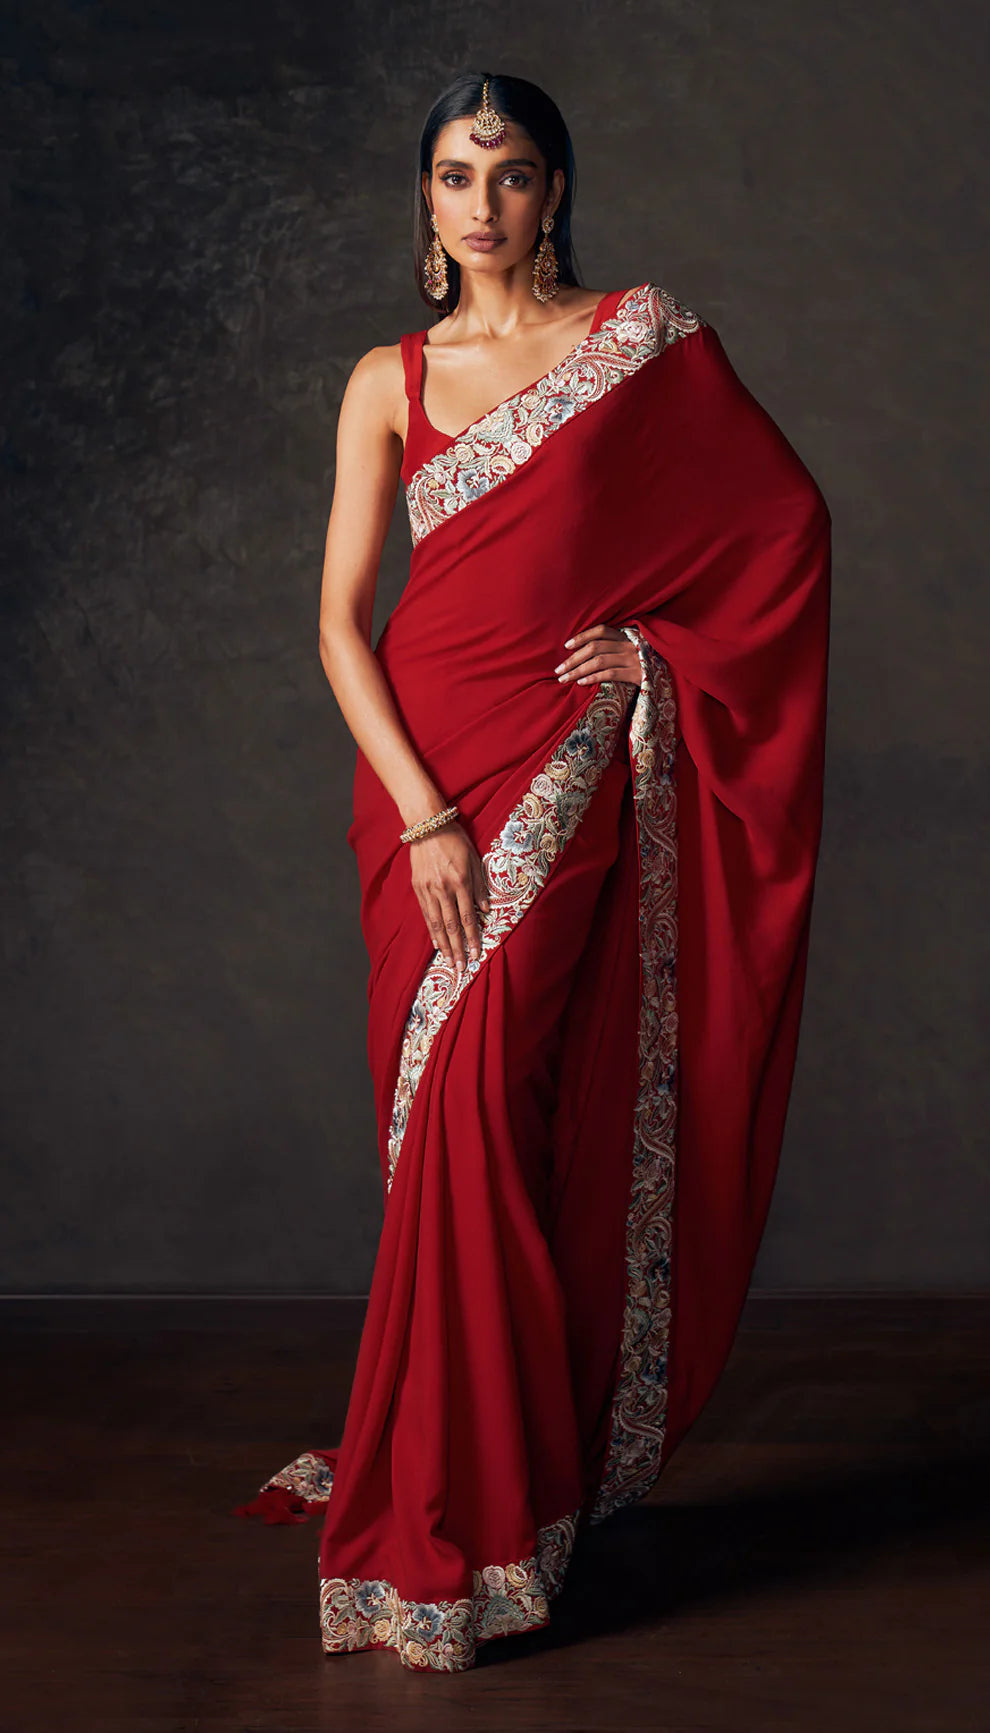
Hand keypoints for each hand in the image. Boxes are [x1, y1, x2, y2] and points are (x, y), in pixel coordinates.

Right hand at [407, 821, 490, 977]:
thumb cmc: (455, 840)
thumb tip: (485, 909)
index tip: (477, 953)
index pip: (468, 917)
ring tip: (448, 961)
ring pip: (436, 923)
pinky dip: (431, 930)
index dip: (473, 937)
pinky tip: (436, 942)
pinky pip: (425, 914)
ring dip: (443, 945)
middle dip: (458, 948)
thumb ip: (479, 885)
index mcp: (460, 881)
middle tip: (461, 967)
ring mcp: (428, 889)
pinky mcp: (418, 887)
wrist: (427, 825)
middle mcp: (443, 888)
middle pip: (451, 925)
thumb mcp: (474, 859)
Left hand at [553, 623, 642, 686]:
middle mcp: (629, 645)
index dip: (582, 636)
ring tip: (564, 678)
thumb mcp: (633, 649)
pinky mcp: (637, 674)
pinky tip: (581, 682)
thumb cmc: (647, 663)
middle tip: (558, 670)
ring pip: (599, 661)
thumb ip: (615, 647)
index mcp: (627, 636)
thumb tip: (585, 652)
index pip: (601, 630)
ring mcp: (634, 659)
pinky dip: (593, 678)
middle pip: (594, 647)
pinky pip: (610, 674)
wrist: (672, 674)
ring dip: (578, 670)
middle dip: (573, 658)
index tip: (566, 646)